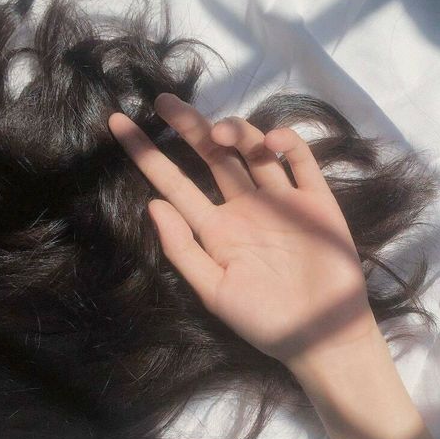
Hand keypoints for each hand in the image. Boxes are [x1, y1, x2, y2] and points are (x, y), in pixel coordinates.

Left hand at [107, 94, 376, 368]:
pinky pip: (300, 162)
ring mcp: (281, 200)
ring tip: (220, 133)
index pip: (175, 183)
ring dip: (236, 132)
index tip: (117, 124)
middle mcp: (245, 207)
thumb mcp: (213, 290)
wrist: (322, 336)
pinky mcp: (316, 200)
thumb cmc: (265, 319)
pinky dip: (286, 144)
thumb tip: (152, 203)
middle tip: (165, 102)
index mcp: (217, 228)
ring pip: (254, 151)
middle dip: (188, 126)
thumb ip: (182, 248)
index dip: (146, 154)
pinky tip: (270, 141)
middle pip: (212, 157)